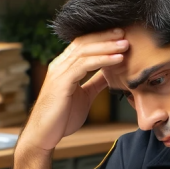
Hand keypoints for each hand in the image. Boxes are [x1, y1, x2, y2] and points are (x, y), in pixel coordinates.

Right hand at [19, 29, 127, 154]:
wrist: (44, 136)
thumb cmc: (61, 118)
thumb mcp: (84, 96)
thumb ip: (95, 83)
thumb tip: (109, 74)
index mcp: (64, 66)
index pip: (83, 44)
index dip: (101, 37)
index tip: (120, 35)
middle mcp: (60, 65)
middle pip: (84, 42)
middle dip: (105, 36)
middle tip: (125, 32)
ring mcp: (59, 72)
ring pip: (85, 51)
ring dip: (107, 46)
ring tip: (125, 44)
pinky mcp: (62, 82)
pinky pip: (84, 65)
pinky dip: (102, 60)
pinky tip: (117, 59)